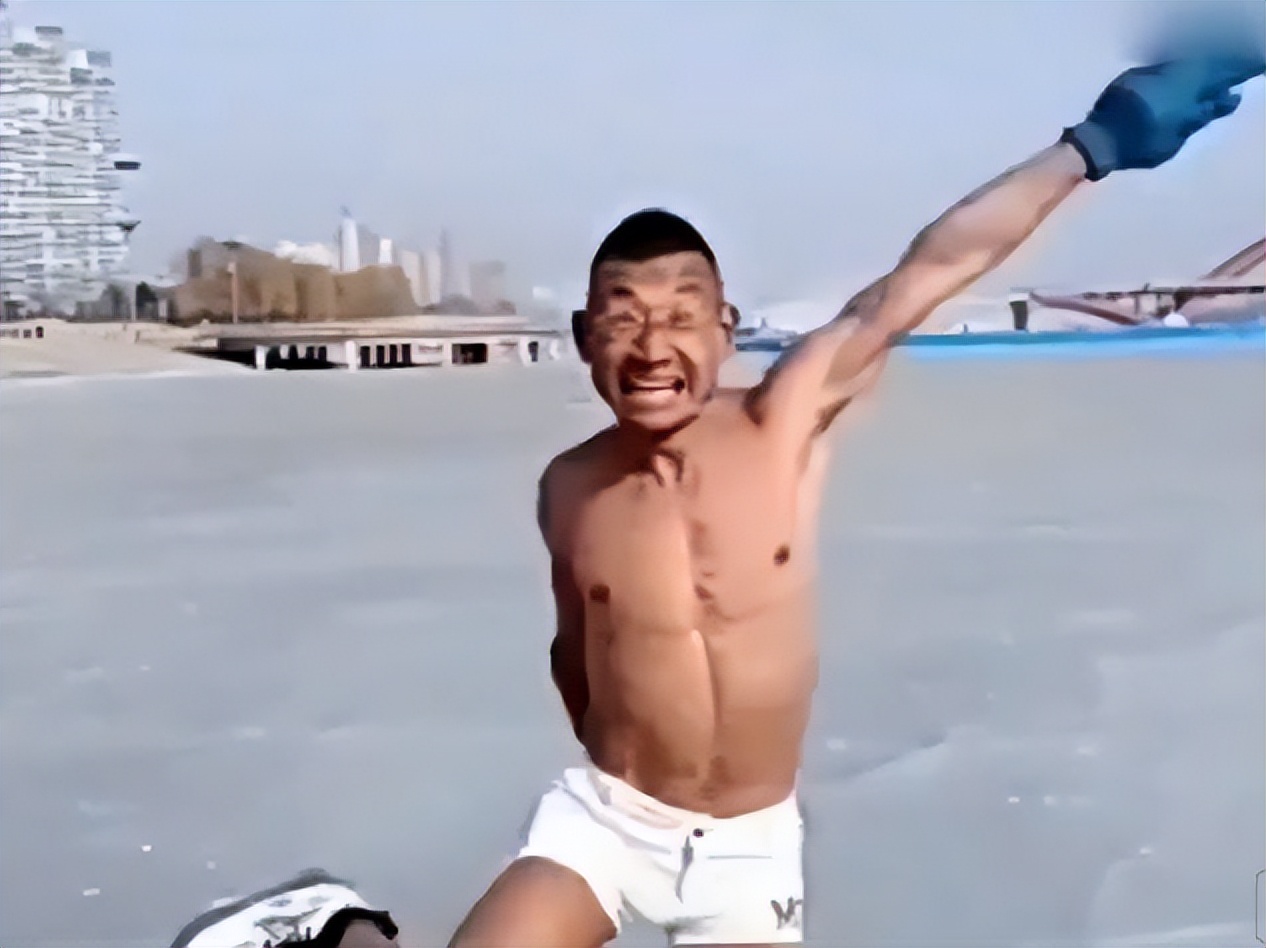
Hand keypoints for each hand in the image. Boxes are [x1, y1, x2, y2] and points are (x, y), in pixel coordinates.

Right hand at [1062, 56, 1264, 180]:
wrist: (1099, 146)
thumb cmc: (1114, 106)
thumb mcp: (1135, 77)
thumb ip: (1160, 75)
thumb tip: (1174, 73)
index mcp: (1182, 90)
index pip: (1215, 78)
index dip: (1225, 73)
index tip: (1230, 72)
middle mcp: (1189, 113)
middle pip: (1219, 103)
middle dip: (1225, 97)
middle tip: (1228, 94)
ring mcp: (1181, 136)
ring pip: (1202, 122)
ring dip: (1204, 115)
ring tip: (1202, 112)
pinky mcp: (1169, 152)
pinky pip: (1182, 137)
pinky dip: (1181, 131)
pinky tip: (1172, 129)